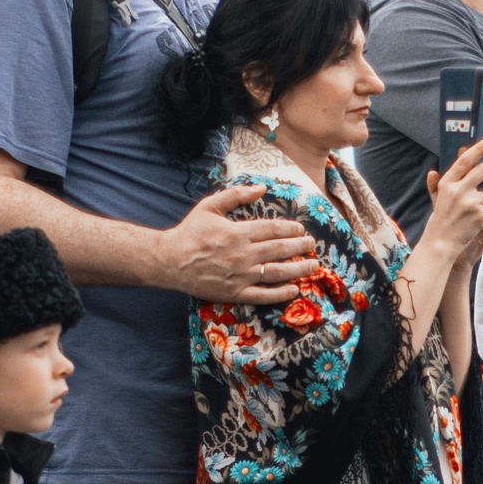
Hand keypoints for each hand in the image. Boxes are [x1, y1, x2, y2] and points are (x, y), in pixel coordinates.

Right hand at [164, 183, 317, 304]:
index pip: (273, 230)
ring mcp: (240, 276)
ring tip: (313, 265)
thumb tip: (262, 188)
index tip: (300, 229)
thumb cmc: (190, 232)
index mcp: (238, 233)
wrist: (169, 261)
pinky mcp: (235, 293)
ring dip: (299, 269)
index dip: (291, 229)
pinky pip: (263, 295)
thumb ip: (236, 195)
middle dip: (300, 246)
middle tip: (312, 244)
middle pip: (280, 250)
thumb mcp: (210, 206)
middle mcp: (243, 255)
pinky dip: (281, 294)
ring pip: (277, 272)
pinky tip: (295, 289)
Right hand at [421, 138, 482, 258]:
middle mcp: (458, 190)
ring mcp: (470, 202)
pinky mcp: (480, 215)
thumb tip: (432, 171)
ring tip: (475, 208)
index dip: (479, 148)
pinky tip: (477, 220)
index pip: (465, 160)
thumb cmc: (441, 219)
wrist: (441, 243)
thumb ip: (436, 184)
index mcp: (447, 183)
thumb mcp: (437, 199)